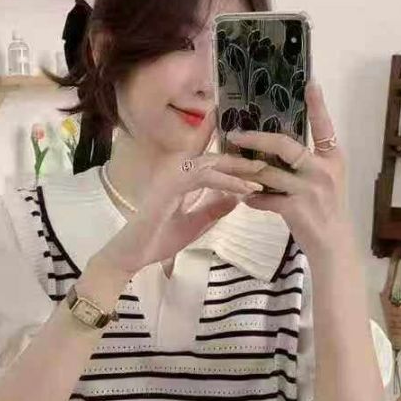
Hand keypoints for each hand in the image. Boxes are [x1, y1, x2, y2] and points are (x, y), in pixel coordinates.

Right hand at [99, 110, 266, 276]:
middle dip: (241, 159)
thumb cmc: (158, 239)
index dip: (228, 151)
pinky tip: (244, 188)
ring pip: (211, 163)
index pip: (206, 157)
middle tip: (266, 161)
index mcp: (179, 177)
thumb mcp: (194, 224)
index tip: (248, 146)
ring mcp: (171, 175)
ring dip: (238, 168)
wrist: (134, 254)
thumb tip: (235, 198)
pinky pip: (204, 177)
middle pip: (214, 157)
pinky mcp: (171, 185)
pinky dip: (226, 181)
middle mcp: (174, 169)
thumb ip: (213, 209)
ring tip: (262, 171)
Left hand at [225, 81, 350, 259]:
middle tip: (235, 134)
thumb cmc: (326, 210)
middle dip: (256, 139)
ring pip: (266, 172)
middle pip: (284, 145)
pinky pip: (264, 199)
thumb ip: (308, 162)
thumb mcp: (326, 180)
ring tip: (224, 165)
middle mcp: (322, 170)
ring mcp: (309, 189)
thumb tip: (277, 146)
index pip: (324, 127)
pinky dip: (252, 198)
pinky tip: (243, 199)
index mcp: (332, 158)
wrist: (333, 245)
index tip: (309, 82)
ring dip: (242, 170)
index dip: (317, 105)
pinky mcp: (296, 209)